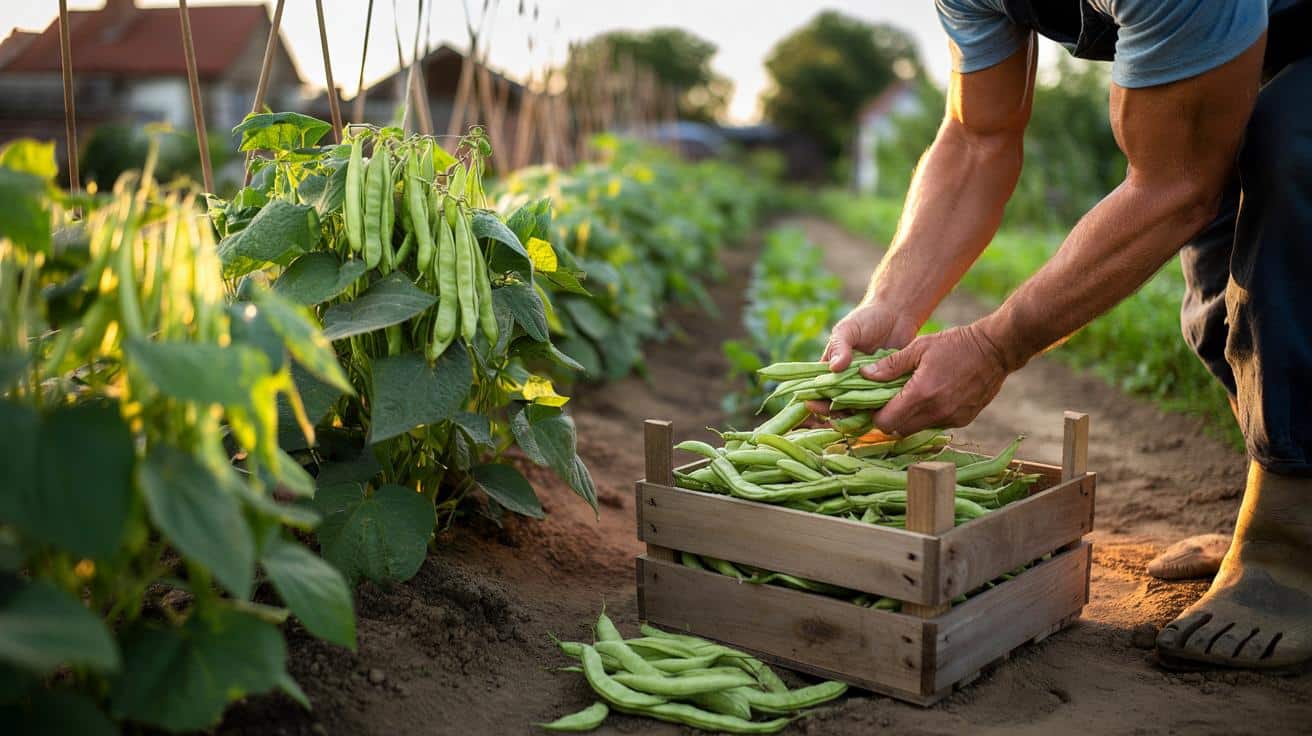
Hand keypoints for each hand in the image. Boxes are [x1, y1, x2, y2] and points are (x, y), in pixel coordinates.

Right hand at [806, 304, 917, 418]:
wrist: (897, 314)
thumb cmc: (867, 319)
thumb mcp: (848, 329)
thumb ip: (840, 347)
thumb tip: (834, 368)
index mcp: (833, 369)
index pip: (819, 389)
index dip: (814, 399)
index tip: (812, 404)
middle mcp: (849, 381)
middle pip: (837, 404)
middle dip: (834, 413)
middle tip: (835, 416)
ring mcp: (868, 386)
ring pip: (859, 408)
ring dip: (856, 415)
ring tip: (856, 416)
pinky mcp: (886, 388)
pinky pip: (881, 403)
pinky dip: (879, 409)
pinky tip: (878, 412)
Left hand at [862, 323, 1010, 434]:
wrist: (996, 350)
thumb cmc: (955, 344)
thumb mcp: (919, 347)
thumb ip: (891, 364)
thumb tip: (865, 374)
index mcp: (921, 394)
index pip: (886, 422)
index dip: (876, 416)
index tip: (874, 405)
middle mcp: (936, 412)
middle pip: (900, 431)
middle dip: (891, 419)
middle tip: (890, 402)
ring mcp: (952, 419)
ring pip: (919, 429)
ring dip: (910, 419)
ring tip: (911, 397)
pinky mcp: (964, 420)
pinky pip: (937, 425)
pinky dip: (929, 416)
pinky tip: (933, 397)